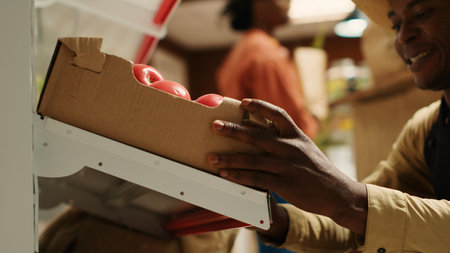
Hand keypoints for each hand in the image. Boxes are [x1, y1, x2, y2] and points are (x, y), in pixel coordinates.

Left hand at [208, 99, 367, 234]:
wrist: (337, 193)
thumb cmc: (316, 169)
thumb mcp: (305, 148)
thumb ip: (284, 139)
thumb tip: (256, 130)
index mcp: (297, 135)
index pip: (278, 114)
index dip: (260, 106)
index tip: (243, 102)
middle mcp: (291, 148)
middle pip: (258, 136)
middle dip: (233, 130)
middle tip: (214, 125)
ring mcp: (288, 166)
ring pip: (253, 160)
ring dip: (229, 159)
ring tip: (211, 158)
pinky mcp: (285, 184)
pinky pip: (257, 178)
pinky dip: (240, 176)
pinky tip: (226, 175)